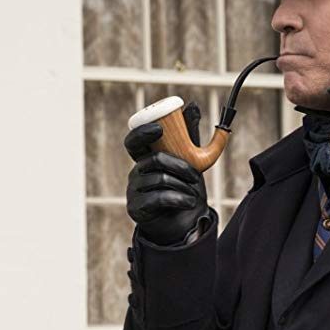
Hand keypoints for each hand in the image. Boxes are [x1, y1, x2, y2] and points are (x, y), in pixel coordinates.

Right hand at [125, 101, 210, 246]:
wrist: (183, 223)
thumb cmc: (183, 189)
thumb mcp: (190, 160)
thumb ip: (190, 136)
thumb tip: (192, 105)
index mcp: (144, 159)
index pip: (134, 142)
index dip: (142, 133)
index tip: (158, 129)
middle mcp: (136, 173)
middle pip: (153, 161)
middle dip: (179, 165)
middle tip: (196, 174)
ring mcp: (133, 191)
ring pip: (160, 179)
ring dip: (183, 186)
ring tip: (193, 193)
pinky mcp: (137, 209)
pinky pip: (159, 198)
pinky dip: (179, 199)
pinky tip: (188, 202)